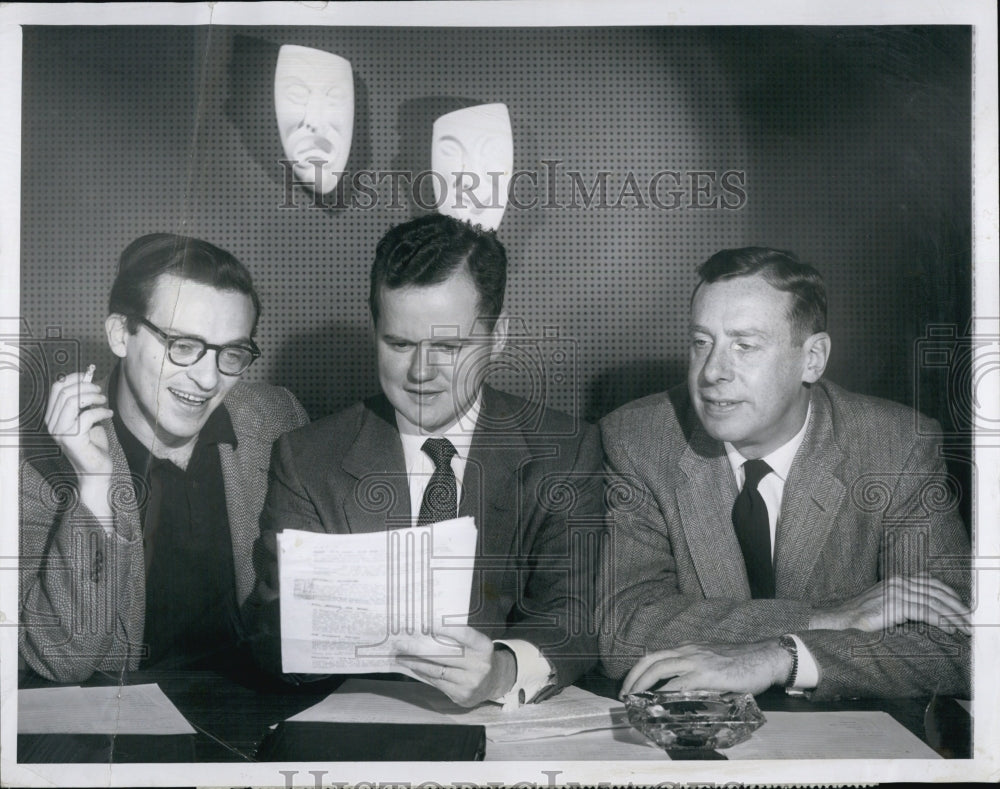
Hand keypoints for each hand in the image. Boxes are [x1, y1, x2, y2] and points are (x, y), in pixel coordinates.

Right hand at [44, 367, 113, 517]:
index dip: (73, 378)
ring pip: (72, 401)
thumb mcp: (87, 420)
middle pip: (64, 392)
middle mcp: (52, 424)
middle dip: (85, 386)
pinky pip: (86, 416)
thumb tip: (90, 382)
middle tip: (100, 390)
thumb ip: (84, 404)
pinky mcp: (72, 439)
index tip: (89, 376)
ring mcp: (60, 432)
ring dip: (92, 397)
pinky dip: (101, 411)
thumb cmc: (93, 445)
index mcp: (53, 417)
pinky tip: (109, 414)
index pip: (56, 389)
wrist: (96, 472)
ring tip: (104, 401)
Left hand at [395, 625, 515, 707]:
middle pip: (444, 655)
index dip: (446, 629)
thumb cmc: (477, 656)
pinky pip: (436, 682)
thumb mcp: (475, 644)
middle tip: (401, 643)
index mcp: (483, 647)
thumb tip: (424, 632)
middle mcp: (479, 665)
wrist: (494, 681)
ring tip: (401, 656)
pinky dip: (423, 673)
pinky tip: (413, 667)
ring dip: (415, 662)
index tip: (426, 623)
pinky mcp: (461, 695)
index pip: (464, 634)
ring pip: (436, 670)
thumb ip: (457, 639)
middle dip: (418, 648)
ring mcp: (470, 683)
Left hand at [619, 640, 790, 697]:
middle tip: (624, 694)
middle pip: (651, 660)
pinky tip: (658, 703)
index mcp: (687, 648)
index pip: (655, 656)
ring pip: (660, 668)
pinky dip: (666, 693)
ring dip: (643, 684)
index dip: (639, 670)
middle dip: (633, 677)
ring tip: (634, 698)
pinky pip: (680, 683)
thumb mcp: (711, 662)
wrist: (764, 657)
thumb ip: (695, 672)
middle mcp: (687, 651)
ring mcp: (696, 660)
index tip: (630, 685)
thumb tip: (680, 690)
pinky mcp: (707, 674)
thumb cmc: (741, 663)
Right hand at [809, 575, 970, 635]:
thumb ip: (905, 607)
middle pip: (937, 592)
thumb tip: (930, 618)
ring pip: (934, 601)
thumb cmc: (860, 618)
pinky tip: (949, 629)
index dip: (951, 596)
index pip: (932, 584)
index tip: (964, 610)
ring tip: (966, 627)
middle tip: (972, 621)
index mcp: (898, 581)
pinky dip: (940, 620)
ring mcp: (895, 591)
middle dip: (958, 607)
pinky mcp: (893, 604)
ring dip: (954, 615)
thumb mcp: (886, 608)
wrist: (838, 620)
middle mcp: (898, 582)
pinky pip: (924, 611)